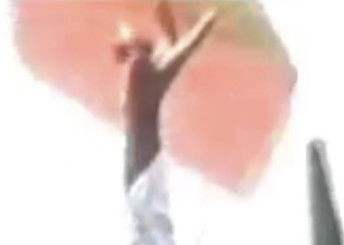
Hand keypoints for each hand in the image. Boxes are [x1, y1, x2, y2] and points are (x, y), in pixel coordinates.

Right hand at [116, 2, 217, 134]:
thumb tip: (125, 29)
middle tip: (161, 0)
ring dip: (128, 44)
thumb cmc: (142, 98)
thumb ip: (133, 46)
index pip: (191, 40)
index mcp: (174, 60)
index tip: (214, 13)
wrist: (138, 118)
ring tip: (118, 56)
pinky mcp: (141, 68)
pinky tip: (115, 59)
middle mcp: (166, 60)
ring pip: (141, 42)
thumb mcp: (136, 68)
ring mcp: (154, 64)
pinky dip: (123, 51)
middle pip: (168, 32)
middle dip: (163, 17)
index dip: (202, 27)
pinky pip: (131, 51)